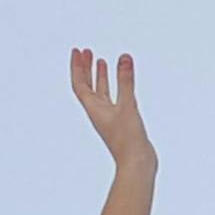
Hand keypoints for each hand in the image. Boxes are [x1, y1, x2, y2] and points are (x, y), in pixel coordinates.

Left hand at [71, 48, 153, 169]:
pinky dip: (114, 87)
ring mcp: (109, 117)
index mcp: (94, 109)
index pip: (80, 84)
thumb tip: (124, 58)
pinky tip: (121, 82)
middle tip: (86, 52)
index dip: (77, 67)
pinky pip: (112, 99)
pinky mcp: (120, 121)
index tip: (77, 51)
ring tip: (100, 61)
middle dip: (86, 68)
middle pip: (87, 86)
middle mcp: (98, 112)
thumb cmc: (128, 140)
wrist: (137, 163)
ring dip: (99, 76)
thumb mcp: (127, 105)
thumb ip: (126, 80)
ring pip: (100, 92)